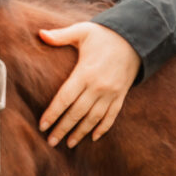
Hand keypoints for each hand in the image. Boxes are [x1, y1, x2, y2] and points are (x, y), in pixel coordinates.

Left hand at [38, 22, 140, 146]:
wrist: (136, 38)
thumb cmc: (105, 35)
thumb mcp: (83, 31)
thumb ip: (61, 35)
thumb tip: (40, 34)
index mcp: (85, 72)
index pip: (65, 98)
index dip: (52, 113)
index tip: (42, 125)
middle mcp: (98, 86)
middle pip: (77, 113)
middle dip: (63, 129)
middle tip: (51, 142)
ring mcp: (111, 93)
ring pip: (93, 118)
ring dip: (80, 132)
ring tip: (69, 144)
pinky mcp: (121, 96)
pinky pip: (111, 116)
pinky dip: (103, 128)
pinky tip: (93, 138)